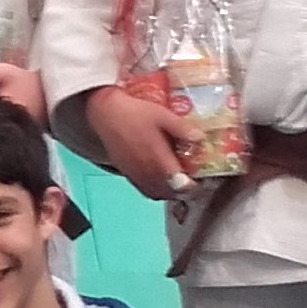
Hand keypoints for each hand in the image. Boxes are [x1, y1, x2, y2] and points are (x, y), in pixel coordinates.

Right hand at [70, 85, 199, 201]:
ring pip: (158, 194)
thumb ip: (183, 129)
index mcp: (159, 162)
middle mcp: (147, 174)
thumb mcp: (163, 116)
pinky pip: (145, 190)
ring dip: (169, 191)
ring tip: (176, 179)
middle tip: (191, 177)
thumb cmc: (134, 113)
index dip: (194, 186)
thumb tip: (200, 138)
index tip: (200, 178)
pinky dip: (156, 189)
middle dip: (184, 190)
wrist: (105, 113)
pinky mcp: (126, 173)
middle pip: (171, 194)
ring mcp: (136, 175)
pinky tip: (158, 177)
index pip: (182, 186)